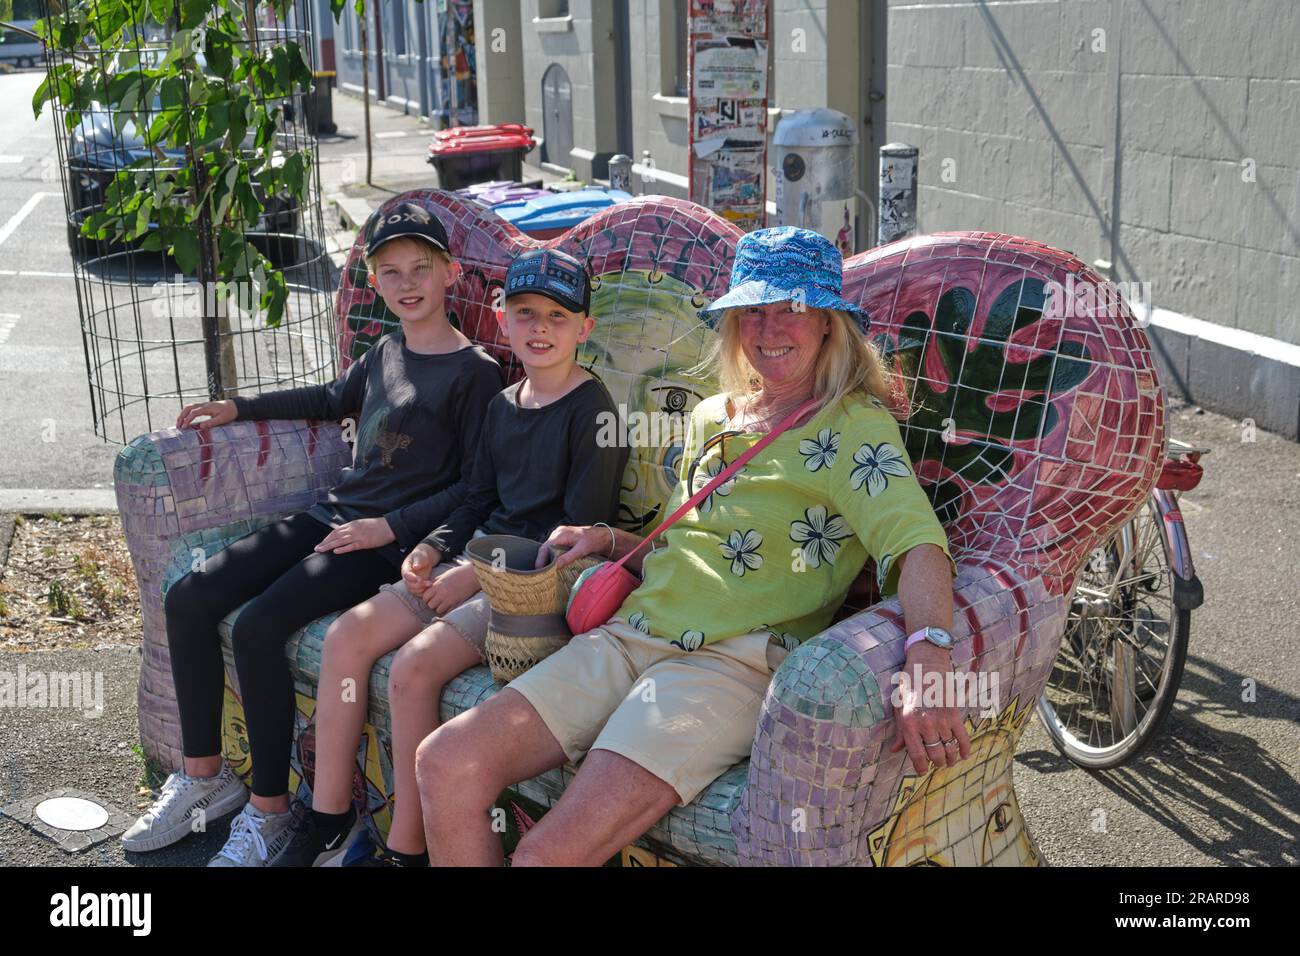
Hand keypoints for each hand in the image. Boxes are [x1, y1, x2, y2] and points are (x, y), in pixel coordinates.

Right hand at [176, 400, 236, 429]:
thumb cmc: (229, 413)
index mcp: (208, 408)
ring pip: (189, 407)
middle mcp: (204, 405)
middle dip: (181, 416)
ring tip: (179, 423)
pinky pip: (192, 408)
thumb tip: (201, 427)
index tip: (184, 427)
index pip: (194, 413)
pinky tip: (185, 420)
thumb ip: (211, 422)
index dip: (188, 420)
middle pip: (188, 407)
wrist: (234, 406)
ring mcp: (203, 405)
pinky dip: (186, 413)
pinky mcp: (204, 407)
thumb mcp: (222, 419)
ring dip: (183, 414)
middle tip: (178, 425)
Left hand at [314, 518, 395, 554]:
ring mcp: (358, 536)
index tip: (322, 542)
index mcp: (353, 524)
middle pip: (336, 536)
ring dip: (329, 546)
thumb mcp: (363, 523)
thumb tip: (345, 532)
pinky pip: (351, 546)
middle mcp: (353, 529)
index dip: (328, 537)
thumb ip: (354, 527)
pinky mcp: (364, 543)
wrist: (390, 526)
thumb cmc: (378, 526)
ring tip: (321, 550)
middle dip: (325, 542)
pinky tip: (335, 551)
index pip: (336, 531)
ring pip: (340, 541)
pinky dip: (342, 549)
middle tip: (316, 548)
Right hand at [401, 543, 442, 595]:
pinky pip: (418, 592)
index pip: (406, 575)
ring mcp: (411, 582)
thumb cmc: (421, 556)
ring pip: (413, 590)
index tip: (421, 579)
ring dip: (422, 589)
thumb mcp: (420, 555)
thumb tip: (415, 567)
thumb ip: (418, 560)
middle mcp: (406, 577)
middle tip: (429, 583)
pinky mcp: (416, 586)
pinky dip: (423, 592)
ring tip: (431, 585)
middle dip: (419, 585)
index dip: (413, 578)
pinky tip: (430, 588)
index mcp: (405, 568)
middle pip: (409, 585)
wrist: (424, 559)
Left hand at [420, 562, 480, 614]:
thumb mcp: (445, 574)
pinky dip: (447, 609)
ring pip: (438, 610)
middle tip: (437, 600)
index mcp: (438, 585)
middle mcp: (442, 593)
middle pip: (430, 605)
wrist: (472, 575)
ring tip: (444, 603)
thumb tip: (429, 586)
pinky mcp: (457, 604)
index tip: (430, 596)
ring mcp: (449, 600)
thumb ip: (436, 581)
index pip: (425, 596)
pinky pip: (447, 611)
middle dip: (432, 603)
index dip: (426, 597)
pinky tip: (450, 604)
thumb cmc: (459, 573)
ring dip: (439, 607)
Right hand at [535, 524, 612, 568]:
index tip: (539, 571)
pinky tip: (554, 565)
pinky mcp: (563, 539)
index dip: (540, 559)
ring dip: (548, 559)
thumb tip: (555, 566)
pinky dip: (553, 556)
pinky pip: (554, 548)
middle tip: (542, 574)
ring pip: (549, 549)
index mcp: (560, 533)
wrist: (603, 537)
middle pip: (545, 548)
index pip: (545, 548)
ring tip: (547, 572)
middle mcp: (558, 533)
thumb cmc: (594, 541)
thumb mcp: (581, 550)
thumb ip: (568, 557)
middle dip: (543, 561)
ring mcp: (559, 535)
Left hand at [888, 644, 971, 773]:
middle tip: (935, 763)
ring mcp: (942, 720)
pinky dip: (965, 749)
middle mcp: (926, 724)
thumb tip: (895, 751)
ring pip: (950, 749)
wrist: (926, 664)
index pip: (917, 755)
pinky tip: (963, 755)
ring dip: (950, 758)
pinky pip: (963, 738)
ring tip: (948, 760)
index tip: (921, 771)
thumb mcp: (898, 707)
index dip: (920, 768)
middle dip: (936, 763)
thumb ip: (899, 731)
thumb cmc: (908, 685)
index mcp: (908, 723)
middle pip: (936, 755)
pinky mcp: (955, 714)